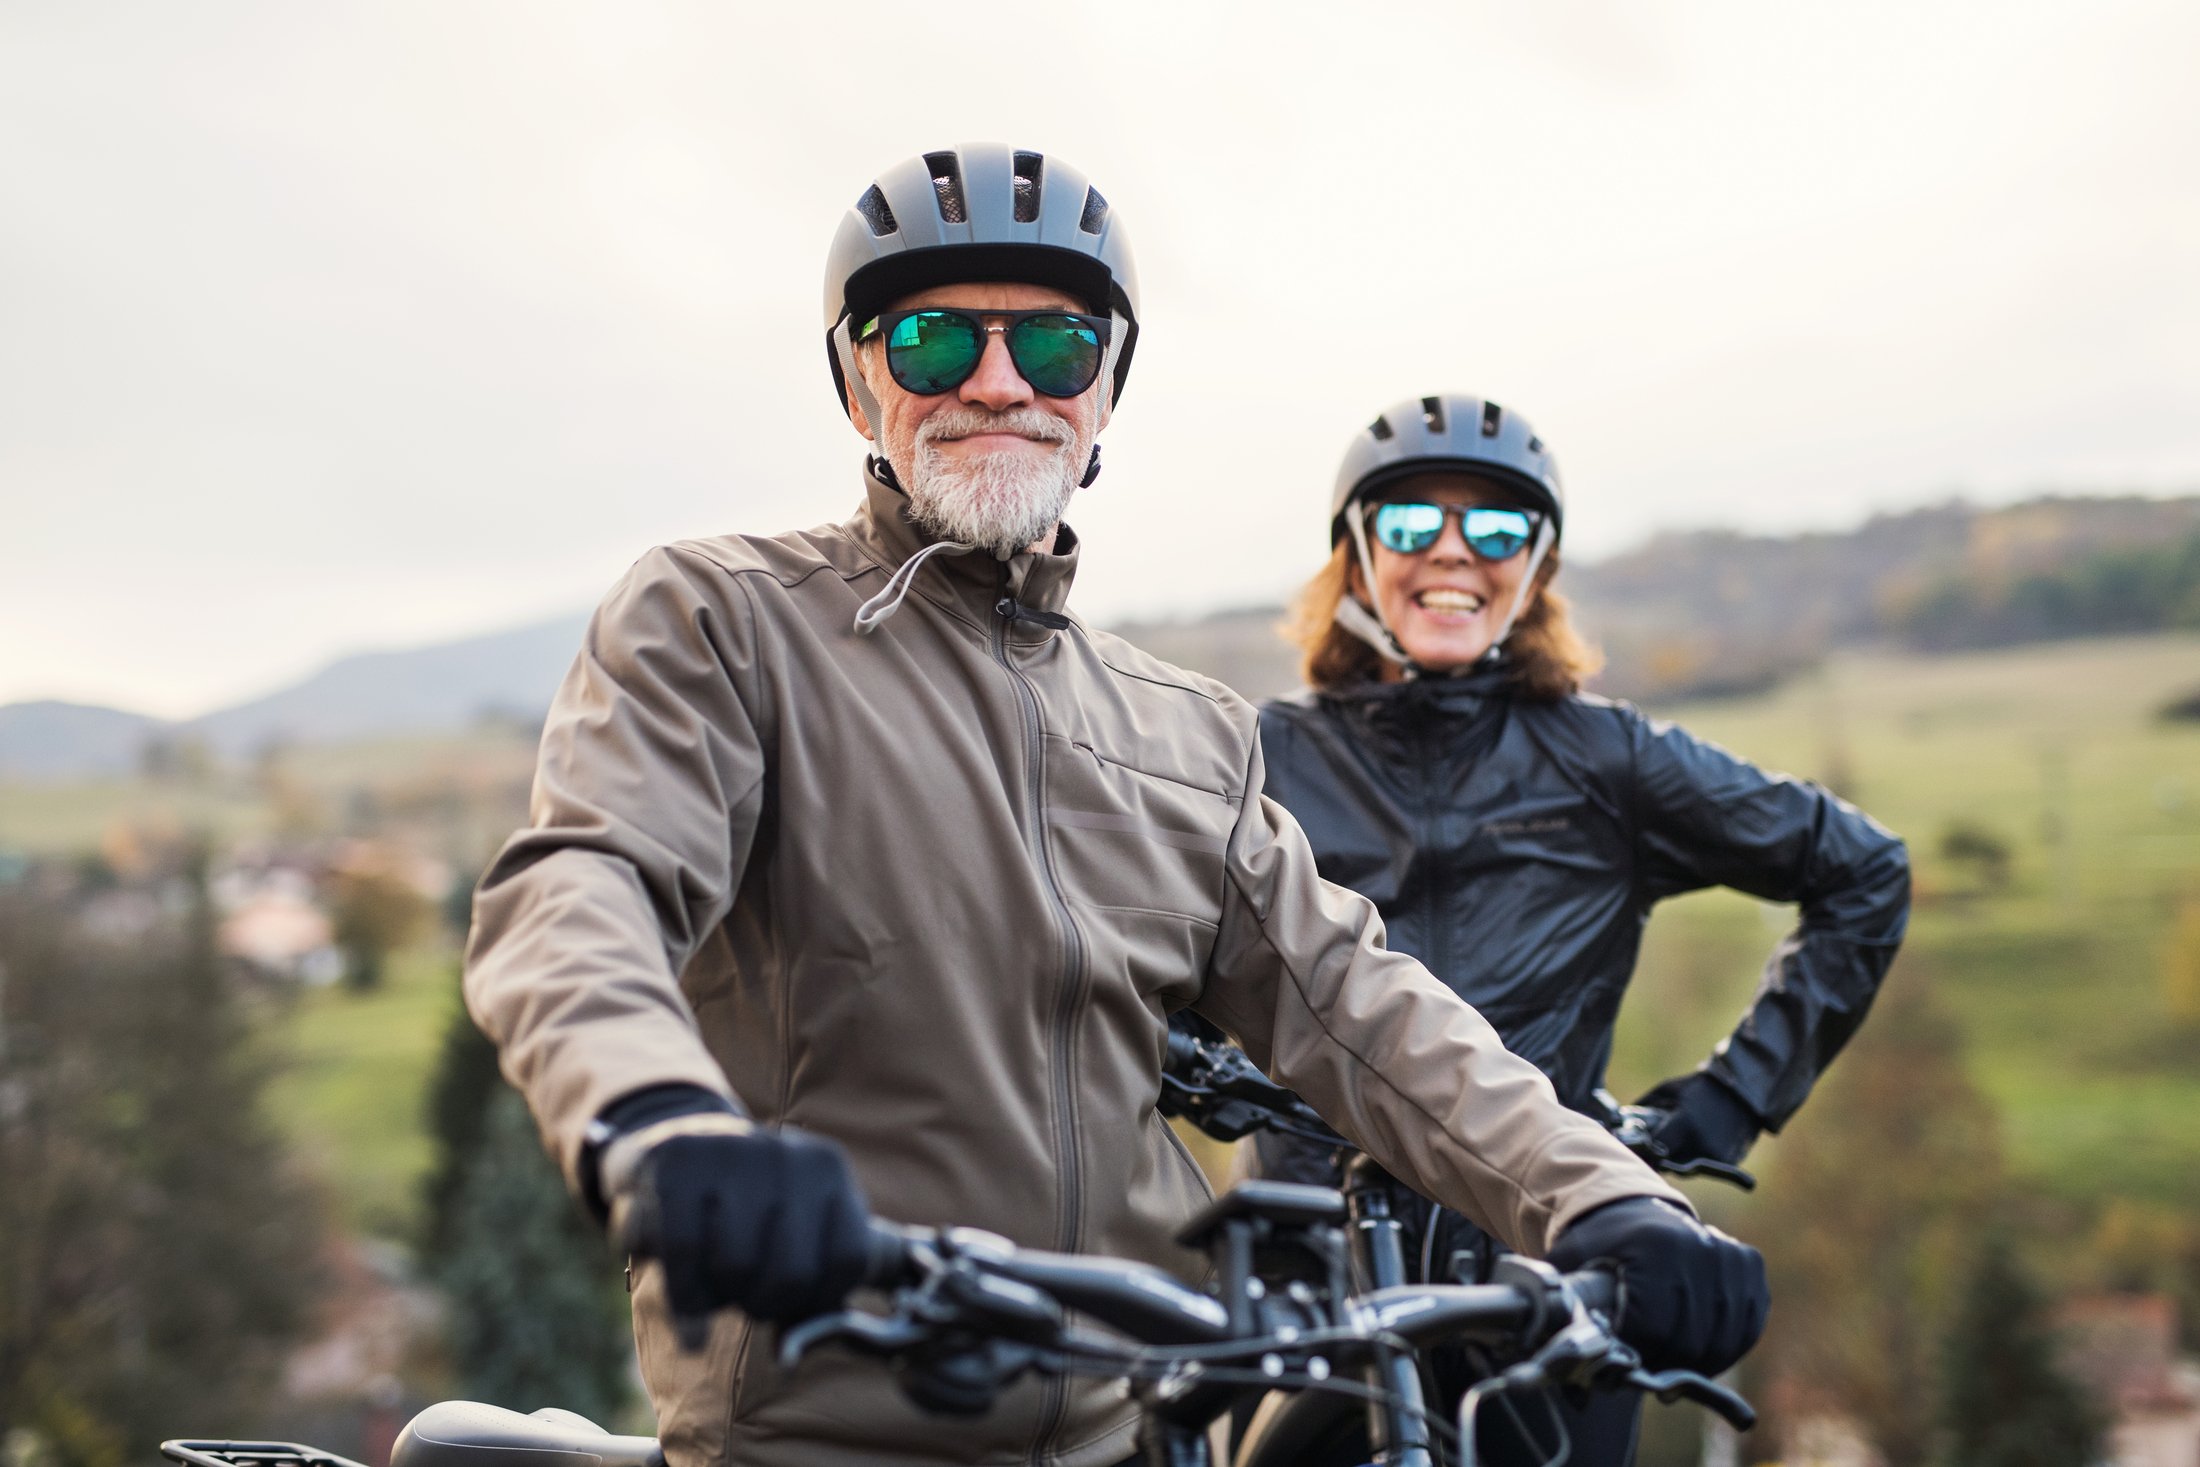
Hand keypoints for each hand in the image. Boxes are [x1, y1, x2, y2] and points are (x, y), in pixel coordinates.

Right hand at [620, 1124, 873, 1325]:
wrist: (677, 1142)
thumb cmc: (745, 1210)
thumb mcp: (795, 1233)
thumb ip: (811, 1293)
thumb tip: (789, 1354)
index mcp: (828, 1170)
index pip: (849, 1260)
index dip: (820, 1299)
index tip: (794, 1302)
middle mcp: (787, 1154)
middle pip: (791, 1274)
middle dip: (764, 1303)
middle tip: (745, 1294)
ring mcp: (731, 1151)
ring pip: (734, 1266)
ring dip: (717, 1296)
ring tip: (712, 1277)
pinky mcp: (674, 1161)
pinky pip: (682, 1252)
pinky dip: (682, 1298)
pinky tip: (688, 1323)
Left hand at [1547, 1196, 1767, 1374]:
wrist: (1636, 1207)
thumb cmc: (1599, 1242)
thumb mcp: (1570, 1263)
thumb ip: (1567, 1310)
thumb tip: (1571, 1378)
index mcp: (1654, 1246)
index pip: (1653, 1327)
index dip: (1633, 1353)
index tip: (1617, 1358)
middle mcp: (1700, 1248)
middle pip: (1688, 1341)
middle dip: (1661, 1363)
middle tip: (1641, 1364)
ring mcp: (1731, 1257)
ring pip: (1720, 1343)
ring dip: (1692, 1363)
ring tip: (1664, 1357)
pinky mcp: (1750, 1266)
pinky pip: (1745, 1331)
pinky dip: (1721, 1350)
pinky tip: (1694, 1348)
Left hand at [1636, 1073, 1759, 1167]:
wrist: (1742, 1093)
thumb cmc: (1698, 1088)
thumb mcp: (1667, 1089)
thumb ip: (1643, 1106)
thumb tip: (1618, 1123)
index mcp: (1685, 1124)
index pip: (1654, 1151)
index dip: (1643, 1151)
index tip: (1635, 1146)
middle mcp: (1700, 1144)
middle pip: (1666, 1164)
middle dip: (1657, 1155)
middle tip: (1653, 1142)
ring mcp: (1716, 1157)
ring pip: (1683, 1169)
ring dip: (1675, 1159)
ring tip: (1678, 1138)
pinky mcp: (1726, 1163)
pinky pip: (1700, 1169)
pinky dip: (1693, 1160)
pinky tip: (1694, 1143)